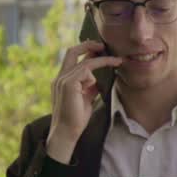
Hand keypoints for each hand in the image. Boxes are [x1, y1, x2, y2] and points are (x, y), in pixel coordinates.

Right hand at [47, 41, 122, 162]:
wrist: (67, 132)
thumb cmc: (76, 118)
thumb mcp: (86, 98)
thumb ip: (89, 87)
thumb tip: (98, 80)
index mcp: (63, 80)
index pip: (72, 58)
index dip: (85, 51)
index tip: (100, 50)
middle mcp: (60, 77)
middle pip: (72, 51)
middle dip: (88, 44)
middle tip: (103, 45)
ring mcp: (62, 80)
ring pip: (85, 62)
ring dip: (103, 61)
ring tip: (116, 62)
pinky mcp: (68, 84)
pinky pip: (85, 71)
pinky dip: (94, 76)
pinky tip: (95, 86)